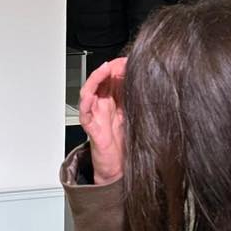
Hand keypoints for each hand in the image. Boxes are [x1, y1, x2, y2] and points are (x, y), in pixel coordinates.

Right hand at [79, 57, 126, 183]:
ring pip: (89, 91)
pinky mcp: (91, 127)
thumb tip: (145, 81)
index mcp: (115, 101)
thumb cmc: (125, 144)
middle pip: (101, 80)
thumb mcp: (135, 116)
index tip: (130, 60)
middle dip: (109, 68)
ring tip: (104, 69)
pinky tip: (90, 95)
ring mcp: (96, 115)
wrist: (118, 169)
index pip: (113, 77)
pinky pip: (85, 112)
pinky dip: (86, 102)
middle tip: (119, 61)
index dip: (120, 67)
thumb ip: (136, 99)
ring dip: (96, 78)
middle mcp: (103, 105)